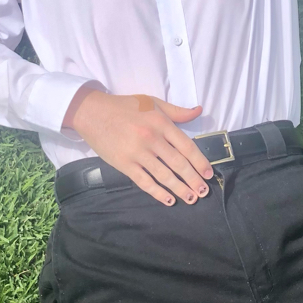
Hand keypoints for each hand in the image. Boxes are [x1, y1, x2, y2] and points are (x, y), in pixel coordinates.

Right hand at [64, 88, 214, 206]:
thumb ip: (177, 111)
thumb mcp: (153, 102)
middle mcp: (152, 138)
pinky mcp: (125, 164)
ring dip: (180, 189)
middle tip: (204, 192)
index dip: (200, 162)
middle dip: (193, 180)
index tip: (209, 174)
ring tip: (191, 198)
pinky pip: (145, 182)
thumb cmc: (126, 106)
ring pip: (164, 175)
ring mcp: (138, 153)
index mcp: (161, 122)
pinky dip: (158, 192)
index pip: (186, 146)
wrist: (94, 112)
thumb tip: (198, 111)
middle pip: (178, 163)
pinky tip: (168, 200)